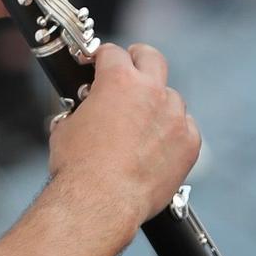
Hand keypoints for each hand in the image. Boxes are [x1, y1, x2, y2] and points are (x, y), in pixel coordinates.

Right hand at [48, 43, 198, 224]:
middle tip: (130, 69)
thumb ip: (81, 110)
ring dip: (158, 103)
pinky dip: (173, 132)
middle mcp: (151, 92)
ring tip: (141, 123)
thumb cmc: (78, 166)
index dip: (101, 57)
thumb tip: (82, 112)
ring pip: (171, 97)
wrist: (101, 202)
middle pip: (152, 58)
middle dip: (138, 59)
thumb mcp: (65, 127)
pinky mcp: (189, 143)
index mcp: (118, 80)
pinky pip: (186, 127)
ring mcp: (174, 117)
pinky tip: (158, 147)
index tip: (96, 65)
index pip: (112, 52)